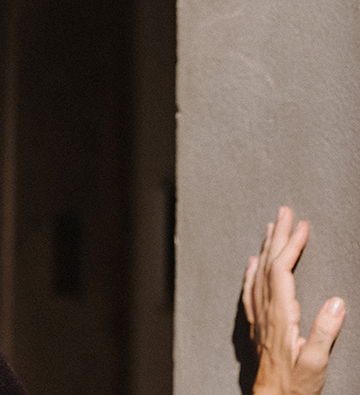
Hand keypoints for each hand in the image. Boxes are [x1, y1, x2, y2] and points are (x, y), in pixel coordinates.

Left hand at [242, 207, 345, 394]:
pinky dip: (251, 270)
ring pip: (257, 272)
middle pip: (267, 264)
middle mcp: (265, 310)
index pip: (282, 270)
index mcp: (280, 314)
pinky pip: (250, 289)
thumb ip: (325, 331)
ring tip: (271, 226)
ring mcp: (258, 315)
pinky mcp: (256, 324)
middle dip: (278, 236)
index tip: (302, 226)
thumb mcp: (316, 360)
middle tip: (285, 211)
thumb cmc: (296, 383)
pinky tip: (252, 261)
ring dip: (265, 248)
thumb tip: (337, 301)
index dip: (291, 246)